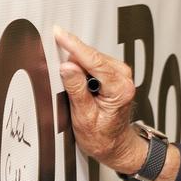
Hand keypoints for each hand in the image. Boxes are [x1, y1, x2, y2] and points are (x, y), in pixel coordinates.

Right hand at [54, 27, 146, 173]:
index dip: (73, 45)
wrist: (116, 146)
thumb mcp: (83, 117)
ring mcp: (121, 75)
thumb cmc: (102, 137)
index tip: (59, 34)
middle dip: (72, 58)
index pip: (93, 60)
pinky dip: (83, 68)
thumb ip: (76, 89)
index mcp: (119, 89)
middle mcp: (124, 78)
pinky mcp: (115, 75)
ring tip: (73, 88)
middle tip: (57, 66)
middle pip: (92, 57)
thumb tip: (67, 66)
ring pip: (92, 59)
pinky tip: (78, 81)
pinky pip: (94, 64)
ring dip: (77, 65)